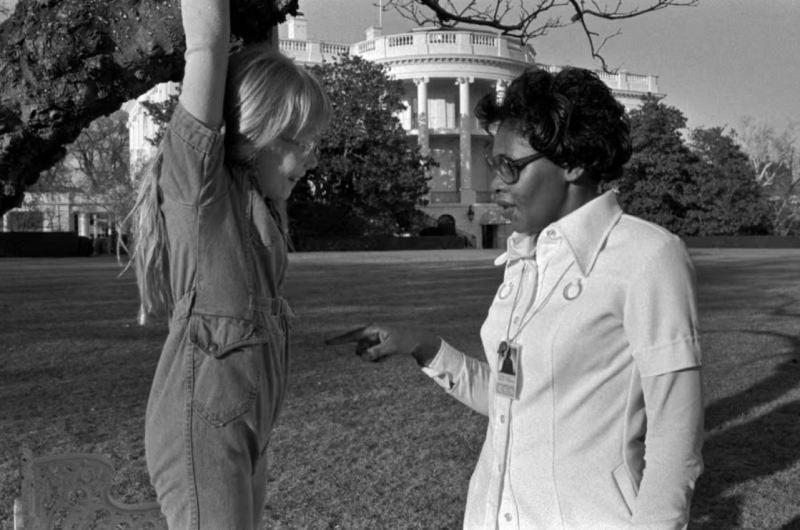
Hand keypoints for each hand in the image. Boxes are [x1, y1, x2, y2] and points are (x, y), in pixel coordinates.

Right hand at [325, 324, 440, 364]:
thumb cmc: (406, 340)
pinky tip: (389, 356)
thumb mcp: (392, 347)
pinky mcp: (379, 347)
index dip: (338, 340)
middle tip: (382, 356)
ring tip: (388, 356)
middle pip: (359, 349)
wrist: (418, 340)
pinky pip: (373, 358)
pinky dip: (378, 360)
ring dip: (373, 359)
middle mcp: (371, 334)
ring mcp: (375, 341)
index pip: (352, 335)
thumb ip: (377, 352)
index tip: (325, 343)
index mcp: (373, 329)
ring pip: (366, 355)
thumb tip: (362, 357)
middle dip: (366, 356)